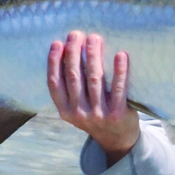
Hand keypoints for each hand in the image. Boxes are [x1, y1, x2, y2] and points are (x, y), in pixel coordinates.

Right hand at [47, 31, 139, 163]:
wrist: (118, 140)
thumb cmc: (95, 115)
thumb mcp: (76, 108)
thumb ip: (71, 88)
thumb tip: (67, 52)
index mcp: (65, 111)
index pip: (54, 83)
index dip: (54, 62)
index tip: (57, 43)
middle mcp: (79, 113)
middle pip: (74, 77)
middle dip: (74, 52)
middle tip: (76, 34)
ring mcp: (99, 114)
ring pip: (94, 79)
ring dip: (94, 56)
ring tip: (94, 38)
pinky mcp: (118, 114)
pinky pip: (119, 88)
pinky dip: (120, 71)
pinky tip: (121, 55)